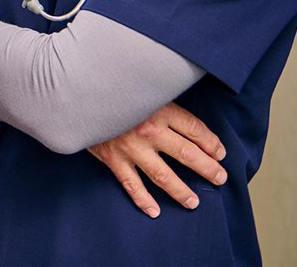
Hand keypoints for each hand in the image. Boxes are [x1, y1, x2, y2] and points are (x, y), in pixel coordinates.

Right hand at [88, 102, 226, 217]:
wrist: (76, 96)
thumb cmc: (111, 89)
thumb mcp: (141, 86)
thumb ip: (161, 98)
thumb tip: (183, 112)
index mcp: (158, 108)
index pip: (194, 129)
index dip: (212, 142)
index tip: (220, 152)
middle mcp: (148, 130)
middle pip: (186, 153)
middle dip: (207, 168)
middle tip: (220, 177)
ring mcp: (130, 148)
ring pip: (163, 175)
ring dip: (181, 190)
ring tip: (193, 202)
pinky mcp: (113, 159)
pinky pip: (131, 184)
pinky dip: (143, 199)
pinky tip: (154, 210)